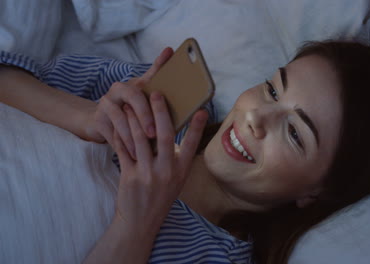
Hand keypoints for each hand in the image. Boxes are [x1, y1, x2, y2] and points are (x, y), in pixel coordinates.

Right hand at [84, 47, 173, 158]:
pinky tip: (132, 155)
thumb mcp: (151, 109)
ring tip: (143, 151)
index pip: (152, 73)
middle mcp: (120, 88)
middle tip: (153, 133)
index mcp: (137, 82)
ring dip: (133, 135)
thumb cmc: (134, 115)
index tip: (165, 88)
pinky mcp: (98, 119)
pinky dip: (123, 144)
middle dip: (145, 116)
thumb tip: (180, 76)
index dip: (160, 67)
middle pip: (134, 96)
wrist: (104, 124)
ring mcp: (107, 102)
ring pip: (121, 117)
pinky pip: (112, 132)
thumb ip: (166, 103)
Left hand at [112, 93, 207, 236]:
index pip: (192, 145)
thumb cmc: (160, 198)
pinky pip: (123, 150)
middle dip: (161, 112)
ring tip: (132, 103)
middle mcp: (167, 171)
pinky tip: (117, 122)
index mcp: (181, 171)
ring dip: (136, 119)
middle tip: (157, 94)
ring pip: (141, 139)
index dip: (197, 127)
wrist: (140, 222)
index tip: (202, 110)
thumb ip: (175, 160)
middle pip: (165, 136)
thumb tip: (171, 134)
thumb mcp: (175, 181)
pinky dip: (120, 135)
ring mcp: (147, 174)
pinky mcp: (129, 176)